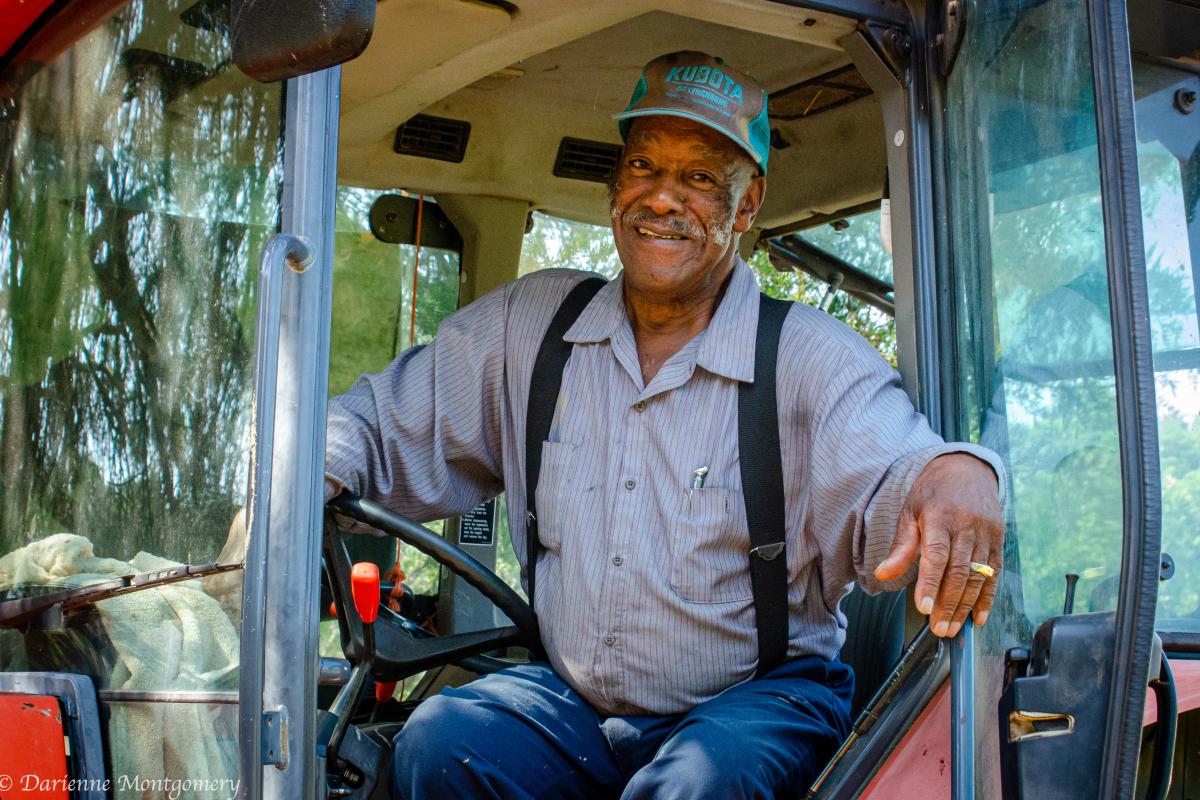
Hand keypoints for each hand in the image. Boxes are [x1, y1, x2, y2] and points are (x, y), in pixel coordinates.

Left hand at [873, 453, 1003, 636]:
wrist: (966, 470)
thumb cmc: (932, 493)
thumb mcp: (910, 512)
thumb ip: (901, 546)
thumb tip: (882, 574)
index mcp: (941, 517)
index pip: (936, 555)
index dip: (931, 583)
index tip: (924, 608)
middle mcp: (967, 526)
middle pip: (959, 571)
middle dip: (948, 603)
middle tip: (938, 629)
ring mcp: (986, 534)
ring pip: (978, 576)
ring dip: (966, 606)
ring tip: (953, 628)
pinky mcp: (998, 541)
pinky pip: (995, 574)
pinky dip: (987, 598)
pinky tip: (978, 617)